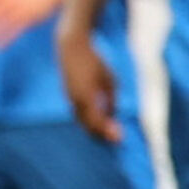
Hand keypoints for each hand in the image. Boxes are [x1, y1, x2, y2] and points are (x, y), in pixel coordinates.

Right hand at [59, 26, 122, 143]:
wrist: (71, 49)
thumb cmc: (94, 61)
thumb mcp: (109, 78)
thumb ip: (111, 97)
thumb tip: (114, 113)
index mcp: (87, 95)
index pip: (97, 121)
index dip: (108, 131)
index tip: (120, 137)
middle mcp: (76, 100)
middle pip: (88, 125)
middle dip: (102, 134)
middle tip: (117, 139)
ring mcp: (70, 98)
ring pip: (82, 121)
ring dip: (95, 129)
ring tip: (110, 133)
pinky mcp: (68, 95)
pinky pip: (78, 113)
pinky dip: (88, 120)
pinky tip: (99, 121)